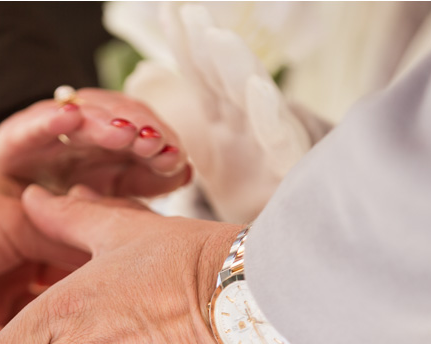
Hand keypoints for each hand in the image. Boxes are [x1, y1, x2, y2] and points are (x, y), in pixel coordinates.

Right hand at [0, 88, 190, 196]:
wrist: (6, 208)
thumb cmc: (61, 198)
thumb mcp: (107, 197)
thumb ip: (144, 184)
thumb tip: (187, 172)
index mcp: (111, 141)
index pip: (143, 132)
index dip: (161, 143)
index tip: (176, 158)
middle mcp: (85, 128)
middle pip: (119, 117)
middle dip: (139, 127)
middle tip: (154, 143)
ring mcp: (52, 129)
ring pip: (83, 116)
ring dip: (106, 121)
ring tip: (124, 132)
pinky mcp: (17, 136)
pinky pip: (36, 123)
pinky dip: (52, 118)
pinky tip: (69, 117)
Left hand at [123, 4, 330, 221]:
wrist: (286, 235)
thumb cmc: (250, 190)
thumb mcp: (202, 156)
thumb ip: (171, 118)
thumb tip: (141, 77)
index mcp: (224, 121)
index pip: (201, 75)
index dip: (185, 43)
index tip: (168, 10)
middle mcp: (248, 124)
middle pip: (224, 78)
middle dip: (207, 44)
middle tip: (189, 12)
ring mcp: (270, 142)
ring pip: (253, 98)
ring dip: (236, 66)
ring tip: (216, 37)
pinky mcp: (289, 169)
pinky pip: (279, 138)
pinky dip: (269, 114)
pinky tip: (258, 89)